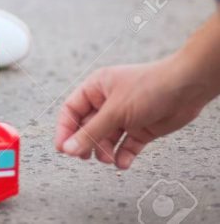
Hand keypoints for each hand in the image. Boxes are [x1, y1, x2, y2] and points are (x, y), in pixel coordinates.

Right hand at [54, 57, 207, 168]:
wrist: (187, 89)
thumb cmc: (149, 87)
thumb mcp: (115, 111)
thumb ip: (91, 132)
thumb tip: (68, 148)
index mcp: (96, 88)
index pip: (71, 110)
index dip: (65, 129)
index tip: (63, 148)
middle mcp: (107, 102)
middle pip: (87, 127)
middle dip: (86, 143)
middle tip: (84, 157)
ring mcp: (124, 116)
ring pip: (106, 138)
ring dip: (104, 151)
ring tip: (108, 158)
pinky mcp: (140, 128)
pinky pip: (126, 145)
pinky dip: (123, 155)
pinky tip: (123, 162)